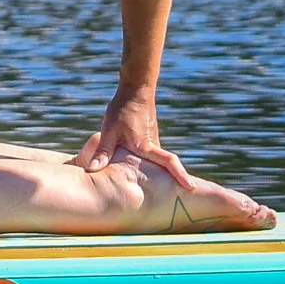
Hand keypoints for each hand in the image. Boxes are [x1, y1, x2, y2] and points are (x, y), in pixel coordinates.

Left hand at [76, 91, 196, 182]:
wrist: (135, 88)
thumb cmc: (122, 108)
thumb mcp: (109, 130)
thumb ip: (103, 151)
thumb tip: (93, 170)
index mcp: (146, 146)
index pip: (168, 162)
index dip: (180, 175)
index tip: (191, 188)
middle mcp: (154, 144)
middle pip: (165, 167)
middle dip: (175, 180)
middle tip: (184, 195)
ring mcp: (154, 140)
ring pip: (157, 160)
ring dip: (160, 173)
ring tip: (161, 191)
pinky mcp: (150, 136)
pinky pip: (152, 154)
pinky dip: (150, 163)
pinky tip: (141, 171)